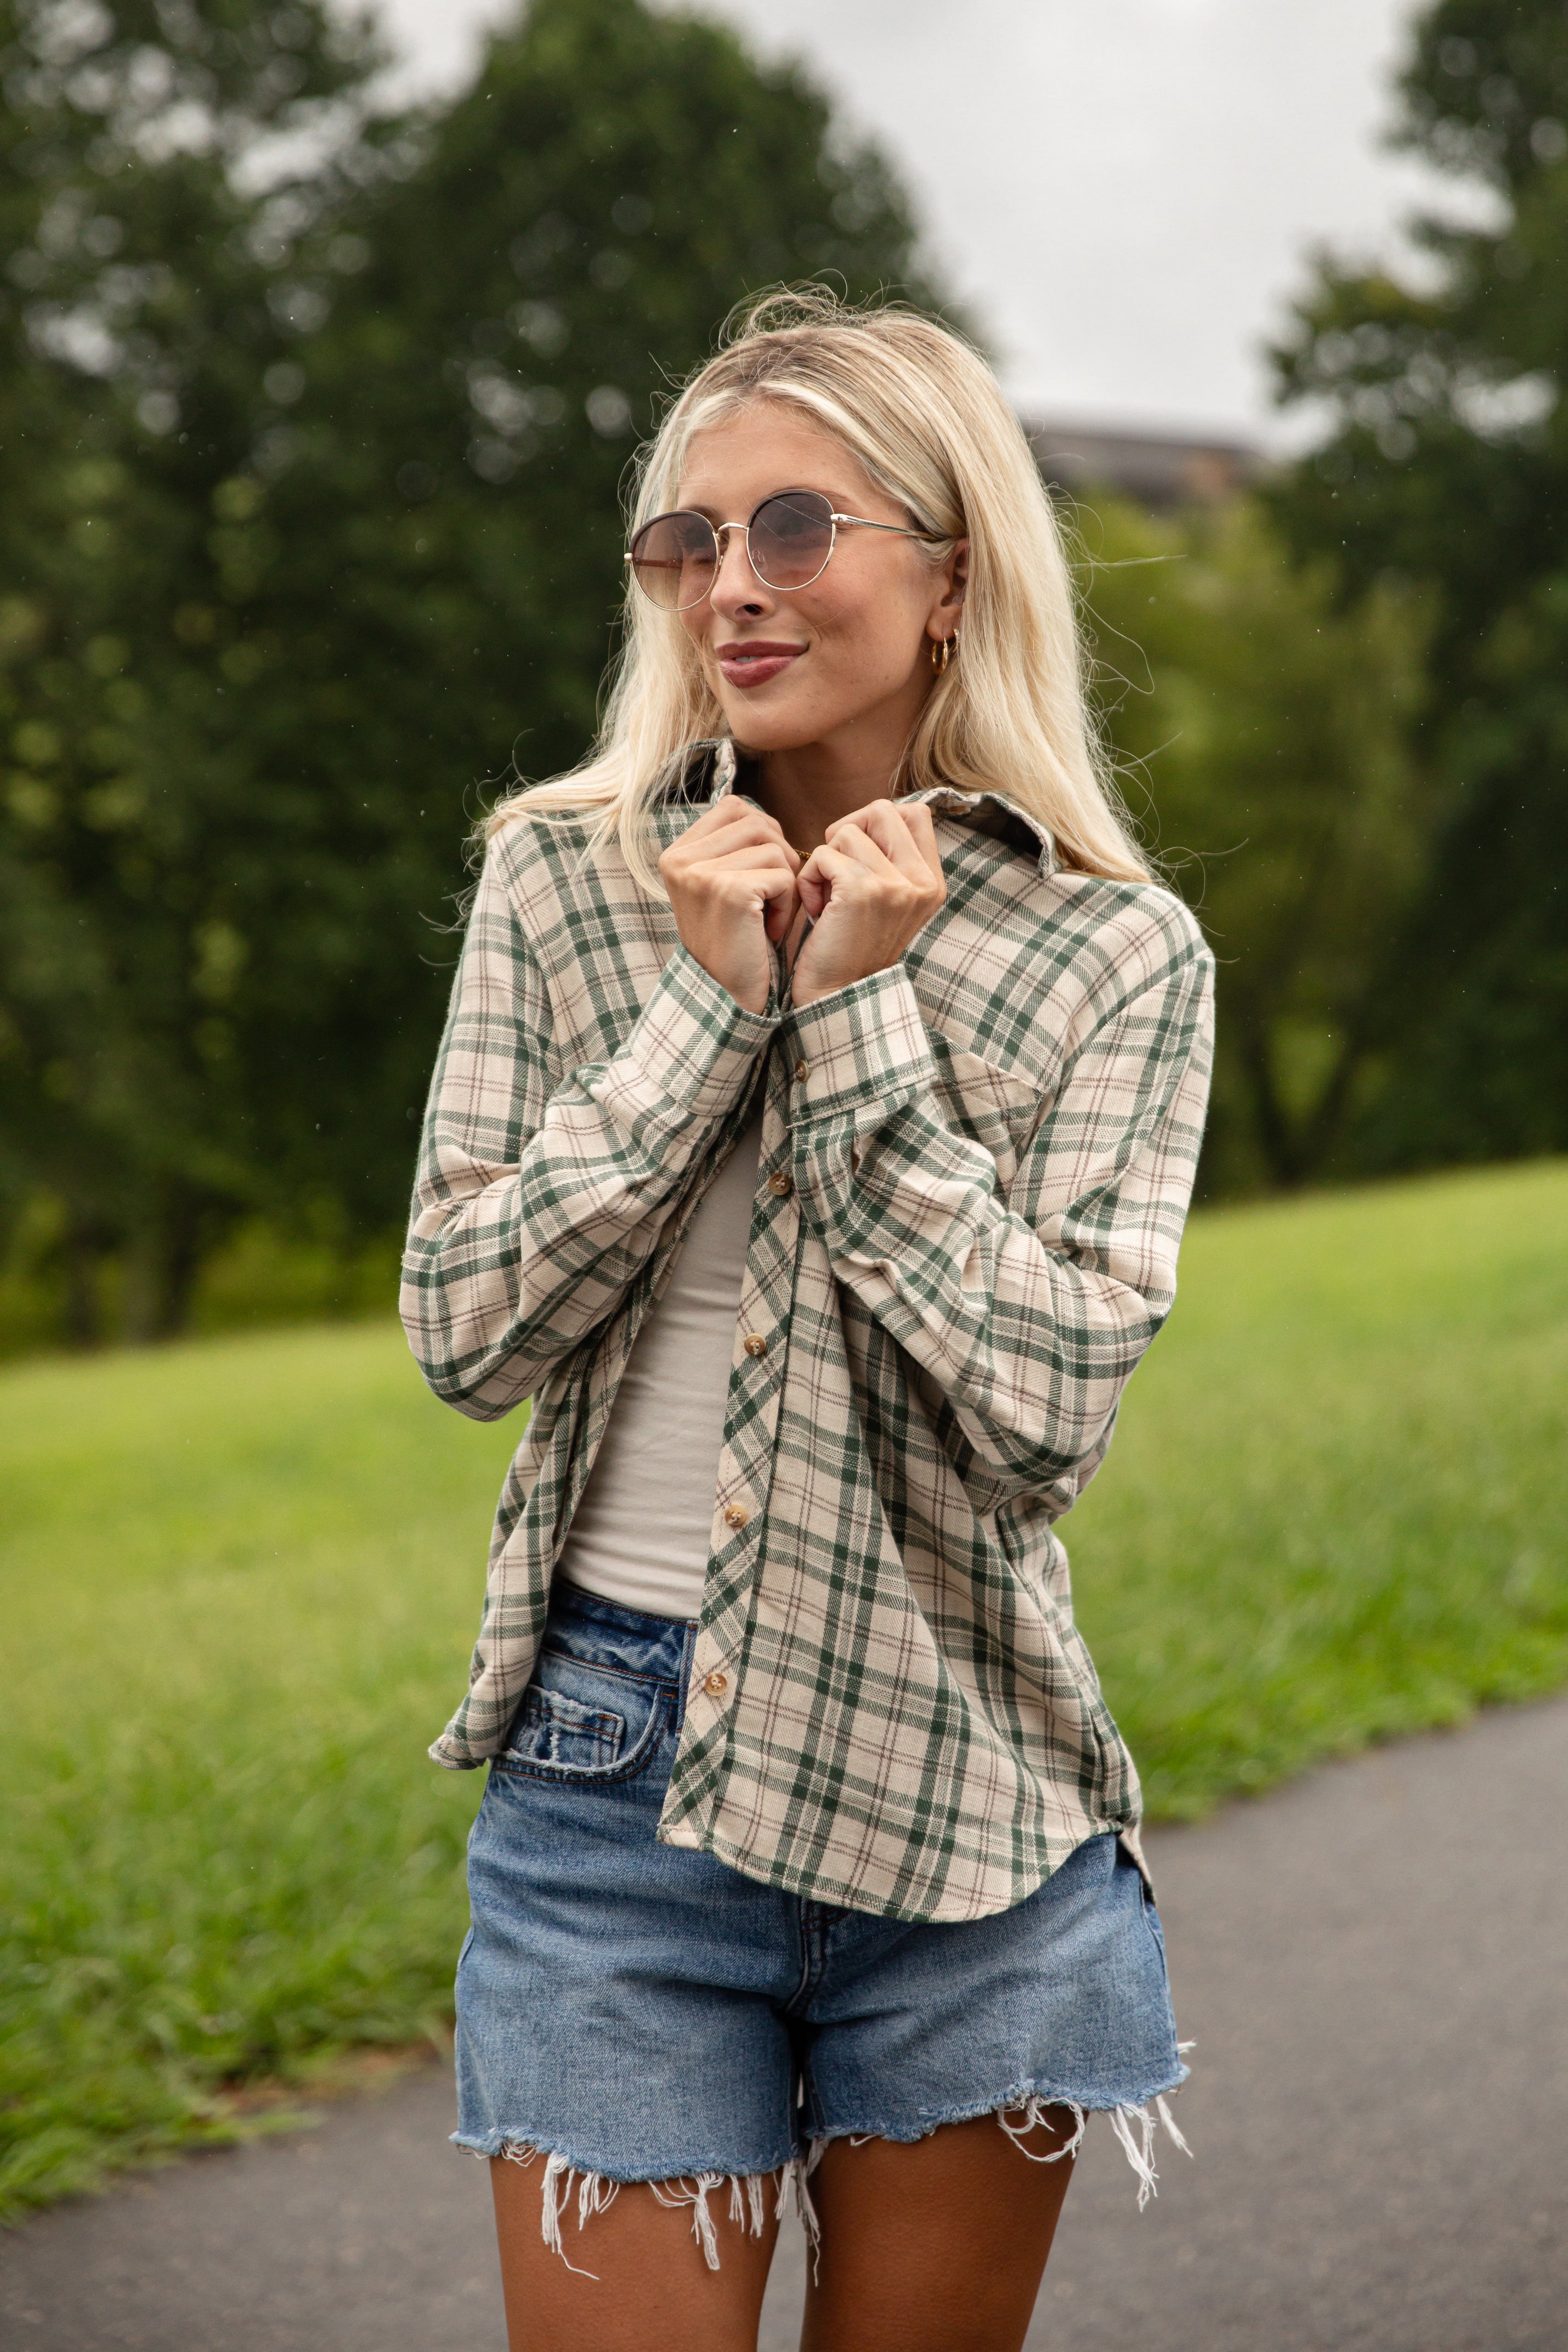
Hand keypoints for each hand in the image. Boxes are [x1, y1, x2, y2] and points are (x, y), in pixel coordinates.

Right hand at [658, 796, 801, 1014]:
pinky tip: (769, 930)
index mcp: (677, 853)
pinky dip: (787, 904)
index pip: (735, 807)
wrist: (726, 996)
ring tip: (768, 915)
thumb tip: (761, 814)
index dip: (763, 835)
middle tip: (770, 897)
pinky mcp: (729, 891)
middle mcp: (681, 859)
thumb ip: (732, 847)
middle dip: (779, 857)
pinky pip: (783, 875)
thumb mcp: (721, 885)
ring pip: (774, 846)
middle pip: (758, 822)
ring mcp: (701, 874)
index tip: (760, 874)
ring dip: (785, 882)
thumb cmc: (735, 941)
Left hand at [790, 800, 945, 1008]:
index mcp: (931, 882)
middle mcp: (921, 881)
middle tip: (838, 870)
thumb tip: (870, 815)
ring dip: (825, 861)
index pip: (915, 812)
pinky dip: (808, 879)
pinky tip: (816, 910)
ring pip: (846, 832)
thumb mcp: (887, 900)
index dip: (877, 822)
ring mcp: (895, 885)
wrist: (838, 995)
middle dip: (849, 831)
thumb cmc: (851, 945)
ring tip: (827, 899)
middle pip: (882, 810)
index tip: (859, 854)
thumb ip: (890, 859)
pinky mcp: (862, 890)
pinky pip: (822, 855)